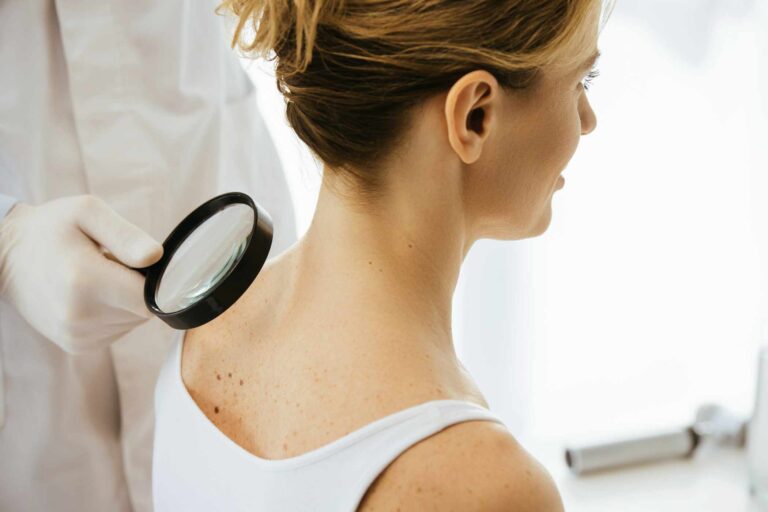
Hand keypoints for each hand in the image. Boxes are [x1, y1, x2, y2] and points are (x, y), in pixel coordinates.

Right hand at [0, 195, 162, 353]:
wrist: (6, 256)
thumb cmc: (52, 228)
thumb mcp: (87, 212)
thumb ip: (126, 234)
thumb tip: (156, 257)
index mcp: (85, 280)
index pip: (151, 297)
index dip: (157, 279)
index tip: (140, 262)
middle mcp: (80, 316)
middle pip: (145, 309)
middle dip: (137, 286)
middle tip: (111, 264)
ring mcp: (77, 336)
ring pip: (133, 321)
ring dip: (125, 300)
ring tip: (97, 278)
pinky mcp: (77, 346)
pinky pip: (119, 330)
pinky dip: (114, 313)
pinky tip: (91, 295)